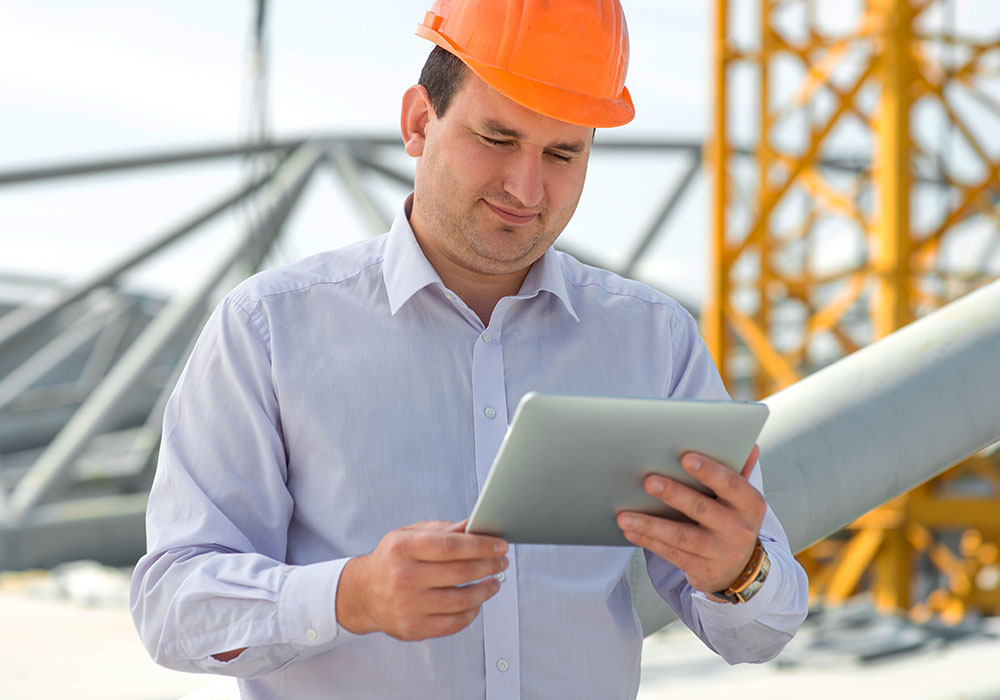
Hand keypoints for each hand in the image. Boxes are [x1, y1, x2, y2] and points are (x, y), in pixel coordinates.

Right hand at [336, 520, 508, 640]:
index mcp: (403, 548)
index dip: (481, 545)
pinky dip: (472, 611)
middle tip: (502, 562)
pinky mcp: (414, 628)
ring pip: (462, 600)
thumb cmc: (392, 560)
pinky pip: (454, 622)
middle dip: (489, 566)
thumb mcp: (409, 535)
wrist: (363, 594)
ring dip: (486, 590)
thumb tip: (475, 525)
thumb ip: (443, 530)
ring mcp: (409, 606)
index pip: (450, 546)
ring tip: (494, 582)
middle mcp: (404, 577)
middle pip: (460, 572)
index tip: (500, 545)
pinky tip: (477, 601)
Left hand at [616, 445, 764, 596]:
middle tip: (648, 481)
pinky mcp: (704, 571)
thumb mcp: (740, 498)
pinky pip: (672, 554)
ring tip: (624, 515)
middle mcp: (740, 530)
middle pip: (702, 509)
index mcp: (750, 504)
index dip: (709, 471)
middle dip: (674, 494)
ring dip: (651, 524)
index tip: (685, 457)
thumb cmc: (732, 519)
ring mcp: (722, 553)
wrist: (740, 568)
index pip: (731, 484)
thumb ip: (738, 472)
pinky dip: (648, 541)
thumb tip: (748, 444)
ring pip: (682, 536)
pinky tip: (630, 530)